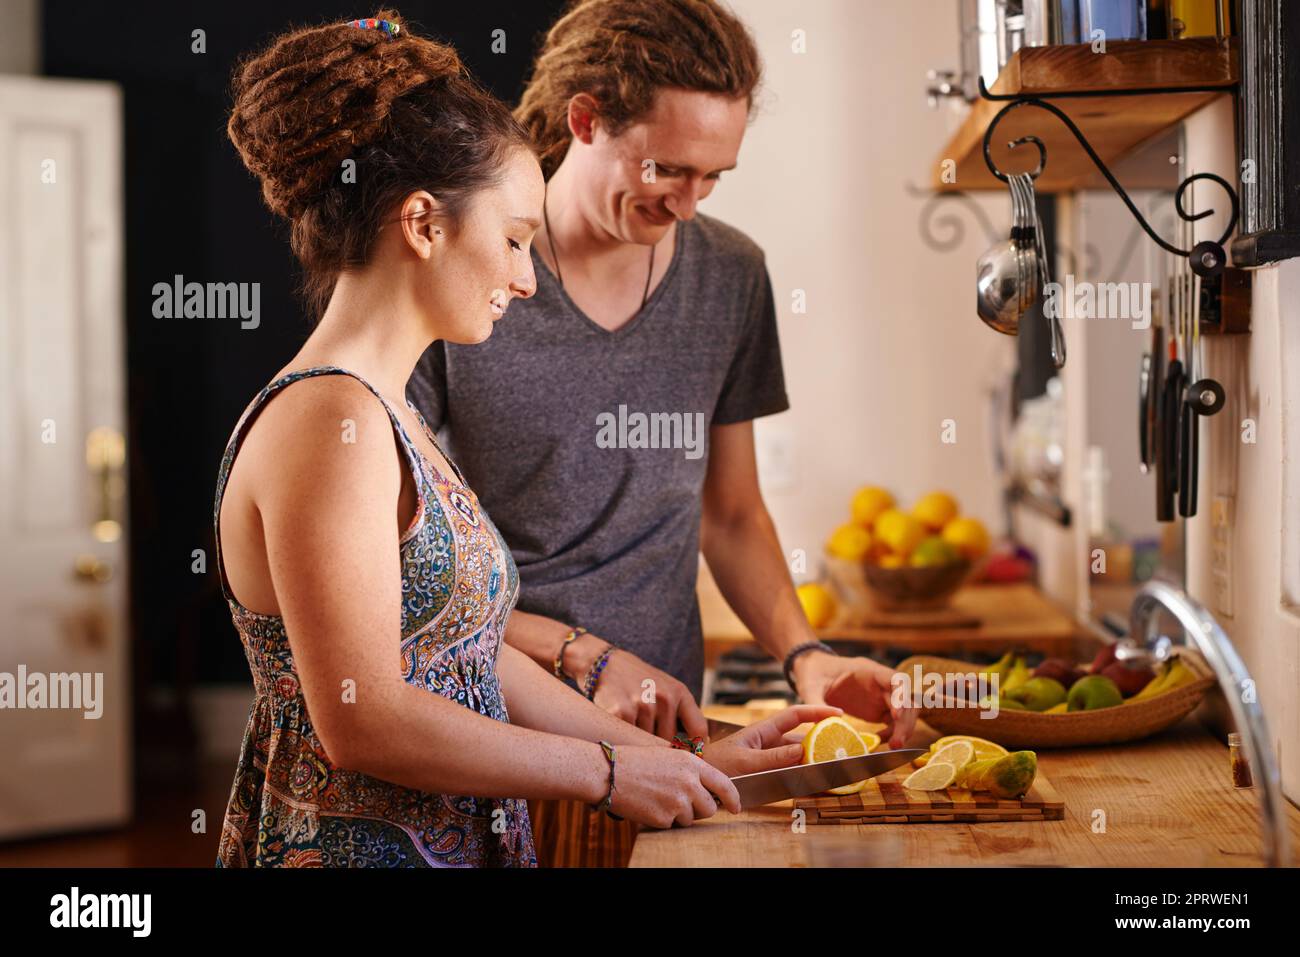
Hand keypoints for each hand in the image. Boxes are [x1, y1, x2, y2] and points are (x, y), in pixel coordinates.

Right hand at [571, 637, 707, 739]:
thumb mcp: (666, 689)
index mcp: (679, 692)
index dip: (697, 749)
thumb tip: (696, 750)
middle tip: (648, 738)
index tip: (691, 758)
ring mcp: (642, 705)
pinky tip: (620, 728)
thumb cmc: (639, 681)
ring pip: (648, 744)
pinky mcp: (621, 713)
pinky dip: (624, 739)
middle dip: (660, 746)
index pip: (699, 730)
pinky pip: (629, 740)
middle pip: (670, 743)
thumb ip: (680, 714)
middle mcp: (664, 698)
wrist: (604, 664)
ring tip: (631, 727)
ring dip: (639, 743)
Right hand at [605, 744, 740, 827]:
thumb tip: (703, 786)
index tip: (735, 807)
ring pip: (691, 819)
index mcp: (692, 764)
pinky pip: (672, 825)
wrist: (609, 772)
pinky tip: (649, 805)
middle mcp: (689, 783)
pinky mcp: (665, 818)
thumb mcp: (668, 755)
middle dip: (699, 809)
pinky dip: (662, 819)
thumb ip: (689, 770)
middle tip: (681, 803)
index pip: (724, 785)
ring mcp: (678, 801)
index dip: (733, 799)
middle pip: (709, 808)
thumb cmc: (635, 762)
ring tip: (658, 799)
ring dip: (679, 815)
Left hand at [701, 704, 842, 777]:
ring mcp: (766, 755)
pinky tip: (812, 781)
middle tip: (843, 747)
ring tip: (832, 767)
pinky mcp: (764, 770)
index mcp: (763, 730)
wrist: (697, 778)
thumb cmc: (716, 766)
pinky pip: (788, 769)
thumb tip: (803, 748)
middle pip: (801, 736)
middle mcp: (767, 740)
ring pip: (796, 755)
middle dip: (822, 739)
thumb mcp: (745, 761)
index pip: (796, 714)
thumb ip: (774, 757)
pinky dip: (801, 773)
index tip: (839, 713)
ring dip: (813, 759)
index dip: (818, 711)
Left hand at [792, 652, 917, 748]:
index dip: (901, 696)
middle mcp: (880, 683)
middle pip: (906, 699)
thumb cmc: (813, 673)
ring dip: (903, 729)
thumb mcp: (810, 686)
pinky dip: (891, 733)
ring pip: (905, 712)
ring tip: (893, 746)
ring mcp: (880, 696)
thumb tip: (833, 722)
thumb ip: (817, 703)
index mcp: (868, 671)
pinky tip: (879, 741)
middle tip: (896, 743)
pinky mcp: (877, 708)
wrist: (812, 670)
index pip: (896, 679)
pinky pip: (893, 721)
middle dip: (905, 722)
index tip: (897, 715)